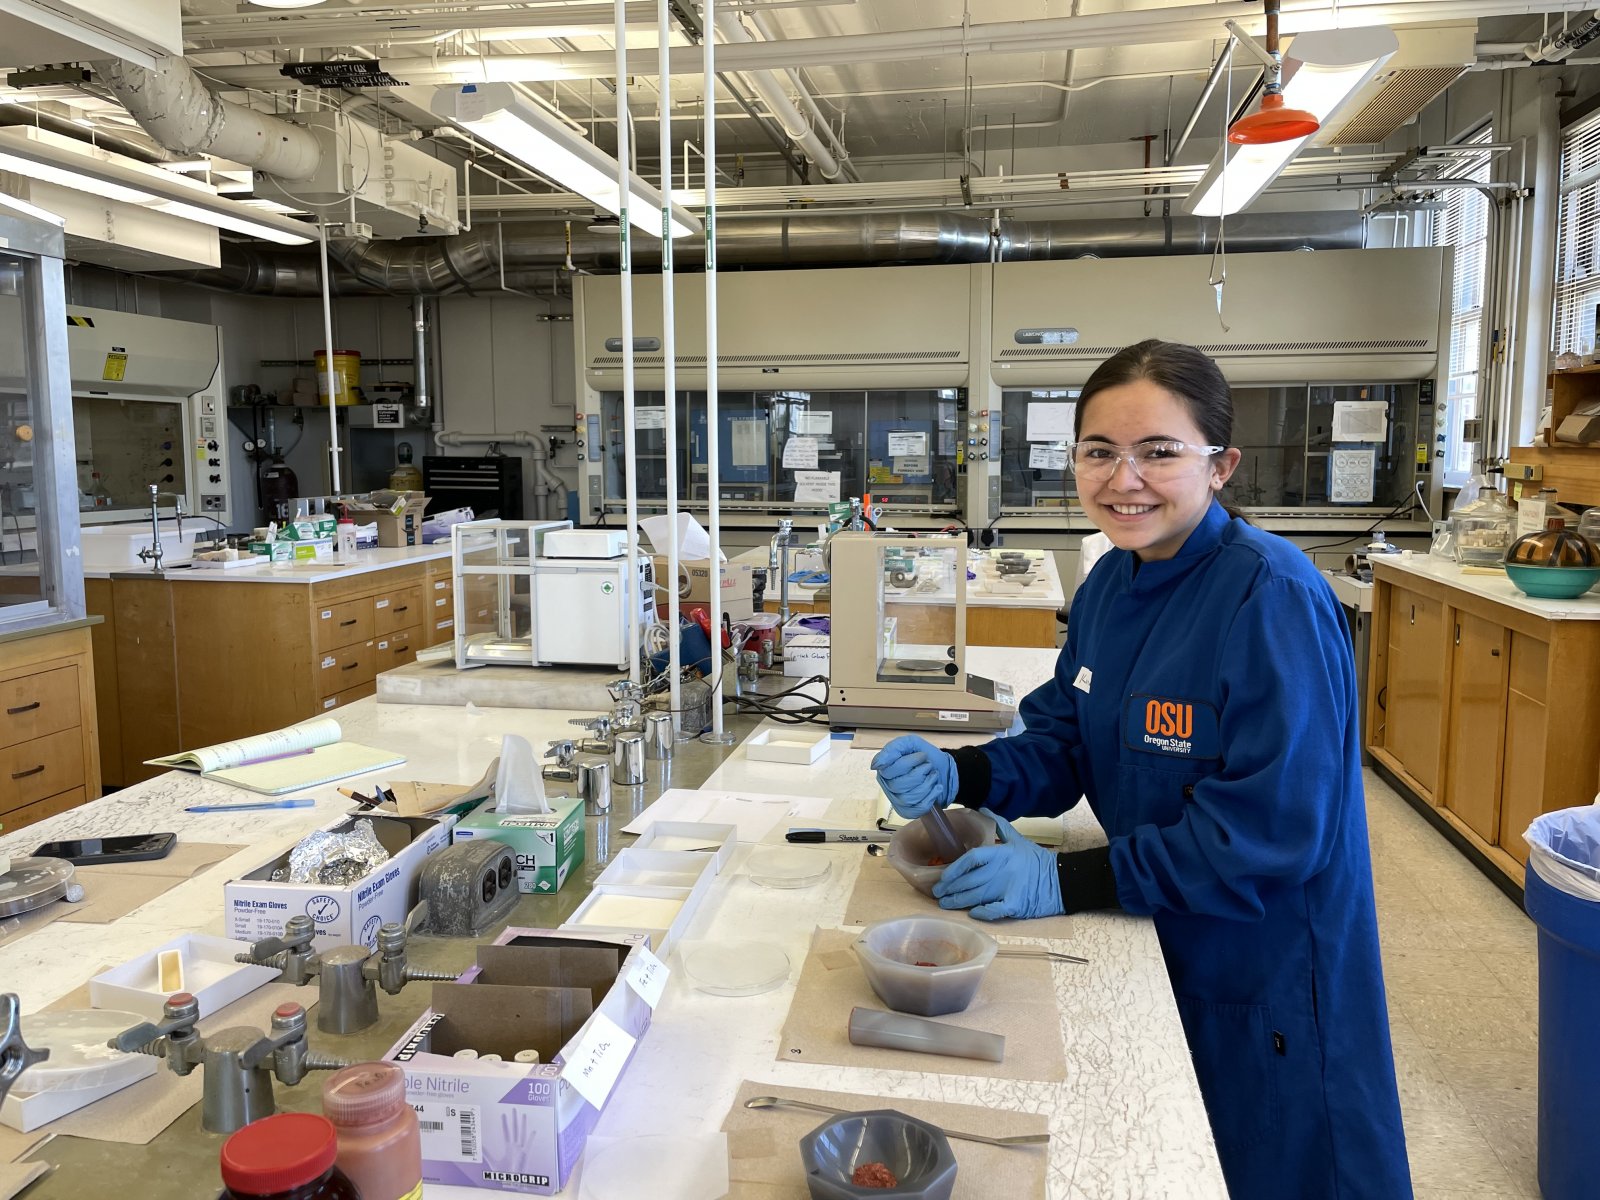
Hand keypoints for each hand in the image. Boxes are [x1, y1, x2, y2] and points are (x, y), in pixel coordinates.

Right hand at [870, 735, 957, 818]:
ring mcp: (898, 801)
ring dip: (927, 784)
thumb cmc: (925, 757)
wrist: (944, 769)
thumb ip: (892, 749)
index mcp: (884, 770)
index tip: (922, 755)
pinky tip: (935, 788)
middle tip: (928, 766)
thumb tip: (875, 765)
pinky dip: (931, 796)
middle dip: (920, 773)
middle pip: (900, 785)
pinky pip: (918, 808)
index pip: (890, 770)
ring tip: (933, 776)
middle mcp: (888, 786)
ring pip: (910, 797)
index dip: (910, 762)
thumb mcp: (910, 743)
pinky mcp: (909, 811)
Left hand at [933, 809, 1061, 920]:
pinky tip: (972, 913)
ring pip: (977, 896)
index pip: (972, 858)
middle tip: (938, 893)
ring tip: (945, 904)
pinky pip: (994, 910)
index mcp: (1002, 853)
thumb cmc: (1037, 860)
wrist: (1062, 880)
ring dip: (959, 901)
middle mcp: (1002, 870)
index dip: (955, 868)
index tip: (943, 876)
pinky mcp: (1016, 904)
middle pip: (970, 880)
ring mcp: (1009, 888)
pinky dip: (982, 912)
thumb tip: (983, 809)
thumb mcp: (1019, 840)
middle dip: (951, 888)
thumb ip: (1000, 826)